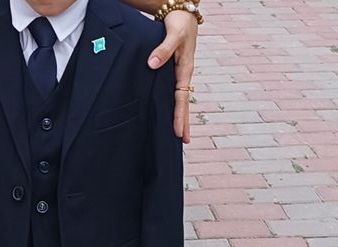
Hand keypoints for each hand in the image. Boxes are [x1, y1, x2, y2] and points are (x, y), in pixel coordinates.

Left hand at [147, 11, 197, 142]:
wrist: (182, 13)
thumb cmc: (179, 23)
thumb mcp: (172, 34)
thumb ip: (162, 50)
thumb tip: (151, 65)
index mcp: (185, 69)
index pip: (182, 98)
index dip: (179, 116)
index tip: (178, 131)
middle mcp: (183, 75)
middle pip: (184, 103)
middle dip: (184, 122)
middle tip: (184, 141)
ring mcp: (178, 75)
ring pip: (179, 100)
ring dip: (180, 116)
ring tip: (179, 134)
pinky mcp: (173, 72)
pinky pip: (173, 92)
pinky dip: (173, 105)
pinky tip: (169, 114)